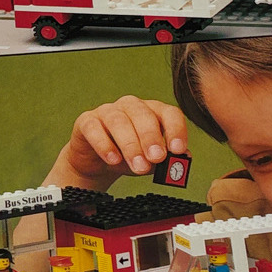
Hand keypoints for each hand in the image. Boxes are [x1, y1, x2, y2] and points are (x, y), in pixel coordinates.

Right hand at [47, 95, 190, 185]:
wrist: (97, 164)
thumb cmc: (128, 158)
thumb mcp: (151, 162)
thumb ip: (167, 159)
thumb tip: (184, 158)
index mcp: (152, 111)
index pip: (169, 113)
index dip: (175, 129)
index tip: (177, 149)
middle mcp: (131, 106)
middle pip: (144, 115)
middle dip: (151, 138)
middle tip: (156, 158)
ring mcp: (107, 111)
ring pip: (120, 121)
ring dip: (131, 145)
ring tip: (138, 166)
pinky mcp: (86, 121)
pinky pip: (94, 128)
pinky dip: (104, 144)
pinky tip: (113, 159)